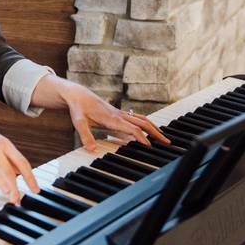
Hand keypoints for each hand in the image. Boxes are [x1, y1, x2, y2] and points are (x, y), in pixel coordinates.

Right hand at [0, 110, 39, 204]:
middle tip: (17, 200)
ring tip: (7, 191)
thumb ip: (8, 159)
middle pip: (8, 168)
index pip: (22, 163)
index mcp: (5, 146)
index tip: (36, 190)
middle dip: (14, 186)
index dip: (30, 177)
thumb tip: (20, 171)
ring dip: (0, 179)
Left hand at [37, 76, 169, 151]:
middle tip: (167, 143)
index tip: (151, 147)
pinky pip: (136, 119)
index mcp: (112, 118)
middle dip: (155, 133)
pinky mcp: (118, 114)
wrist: (78, 95)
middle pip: (142, 123)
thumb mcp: (78, 122)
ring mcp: (120, 114)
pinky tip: (149, 130)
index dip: (141, 138)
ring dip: (153, 128)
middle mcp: (119, 115)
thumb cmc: (78, 108)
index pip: (131, 129)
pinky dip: (146, 124)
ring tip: (163, 137)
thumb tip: (92, 149)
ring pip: (142, 120)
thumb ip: (85, 135)